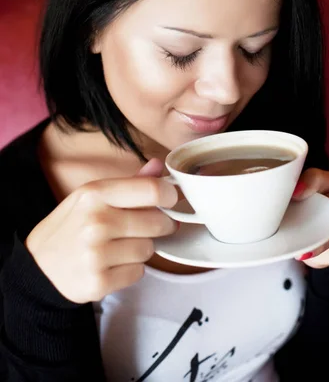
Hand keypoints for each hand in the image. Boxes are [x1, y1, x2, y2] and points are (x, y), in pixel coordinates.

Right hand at [25, 159, 177, 302]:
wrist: (38, 268)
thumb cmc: (71, 227)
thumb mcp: (92, 196)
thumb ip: (129, 183)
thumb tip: (159, 166)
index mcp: (95, 193)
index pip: (151, 190)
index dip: (170, 195)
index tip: (171, 200)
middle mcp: (96, 222)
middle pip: (157, 222)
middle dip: (159, 225)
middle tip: (145, 226)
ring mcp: (97, 254)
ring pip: (149, 249)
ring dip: (142, 249)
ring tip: (120, 246)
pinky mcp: (99, 282)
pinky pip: (138, 272)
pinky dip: (131, 270)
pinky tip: (112, 264)